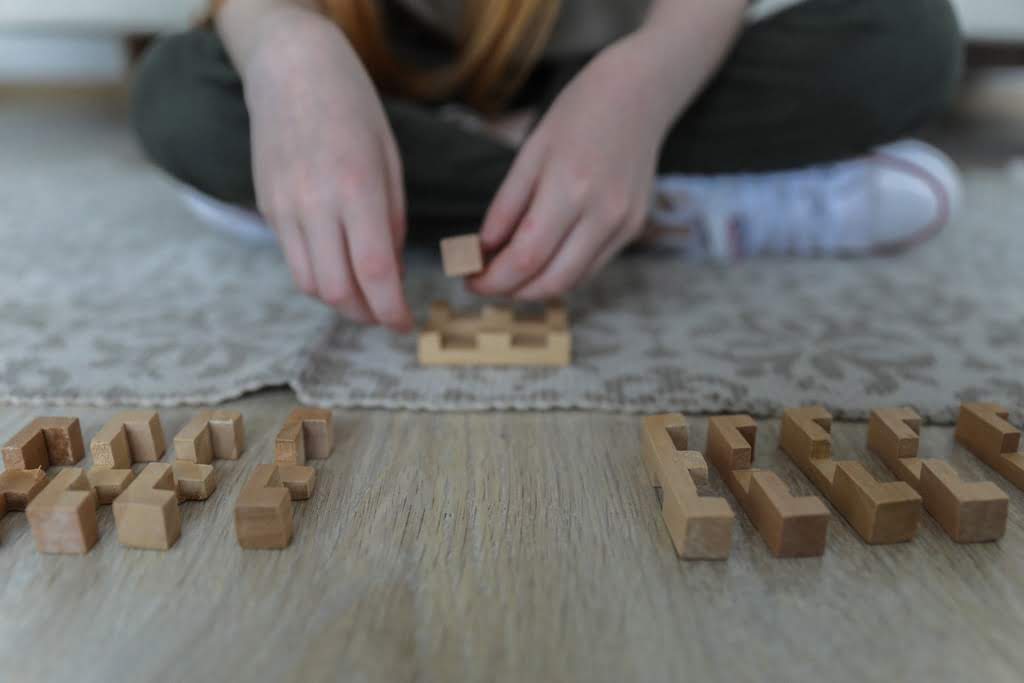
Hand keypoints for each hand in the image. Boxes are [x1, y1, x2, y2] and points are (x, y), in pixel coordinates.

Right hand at [244, 13, 411, 329]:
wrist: (291, 68)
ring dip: (340, 301)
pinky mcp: (266, 206)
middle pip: (337, 290)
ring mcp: (284, 207)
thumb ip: (391, 222)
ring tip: (364, 295)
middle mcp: (315, 204)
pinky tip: (339, 264)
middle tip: (387, 314)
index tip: (406, 324)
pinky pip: (293, 259)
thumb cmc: (353, 108)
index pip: (375, 272)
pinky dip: (319, 275)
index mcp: (356, 189)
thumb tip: (392, 275)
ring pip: (309, 284)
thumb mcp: (390, 161)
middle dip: (366, 314)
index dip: (392, 310)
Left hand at [469, 34, 681, 299]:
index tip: (469, 280)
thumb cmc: (577, 115)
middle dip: (511, 291)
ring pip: (573, 282)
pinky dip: (561, 273)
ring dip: (535, 288)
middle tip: (484, 283)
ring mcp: (623, 225)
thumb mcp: (529, 153)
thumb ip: (505, 207)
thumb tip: (482, 252)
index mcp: (570, 188)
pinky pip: (592, 267)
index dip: (493, 280)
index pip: (525, 258)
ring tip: (508, 273)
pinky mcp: (634, 229)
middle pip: (551, 281)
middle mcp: (603, 214)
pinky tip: (541, 259)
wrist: (638, 95)